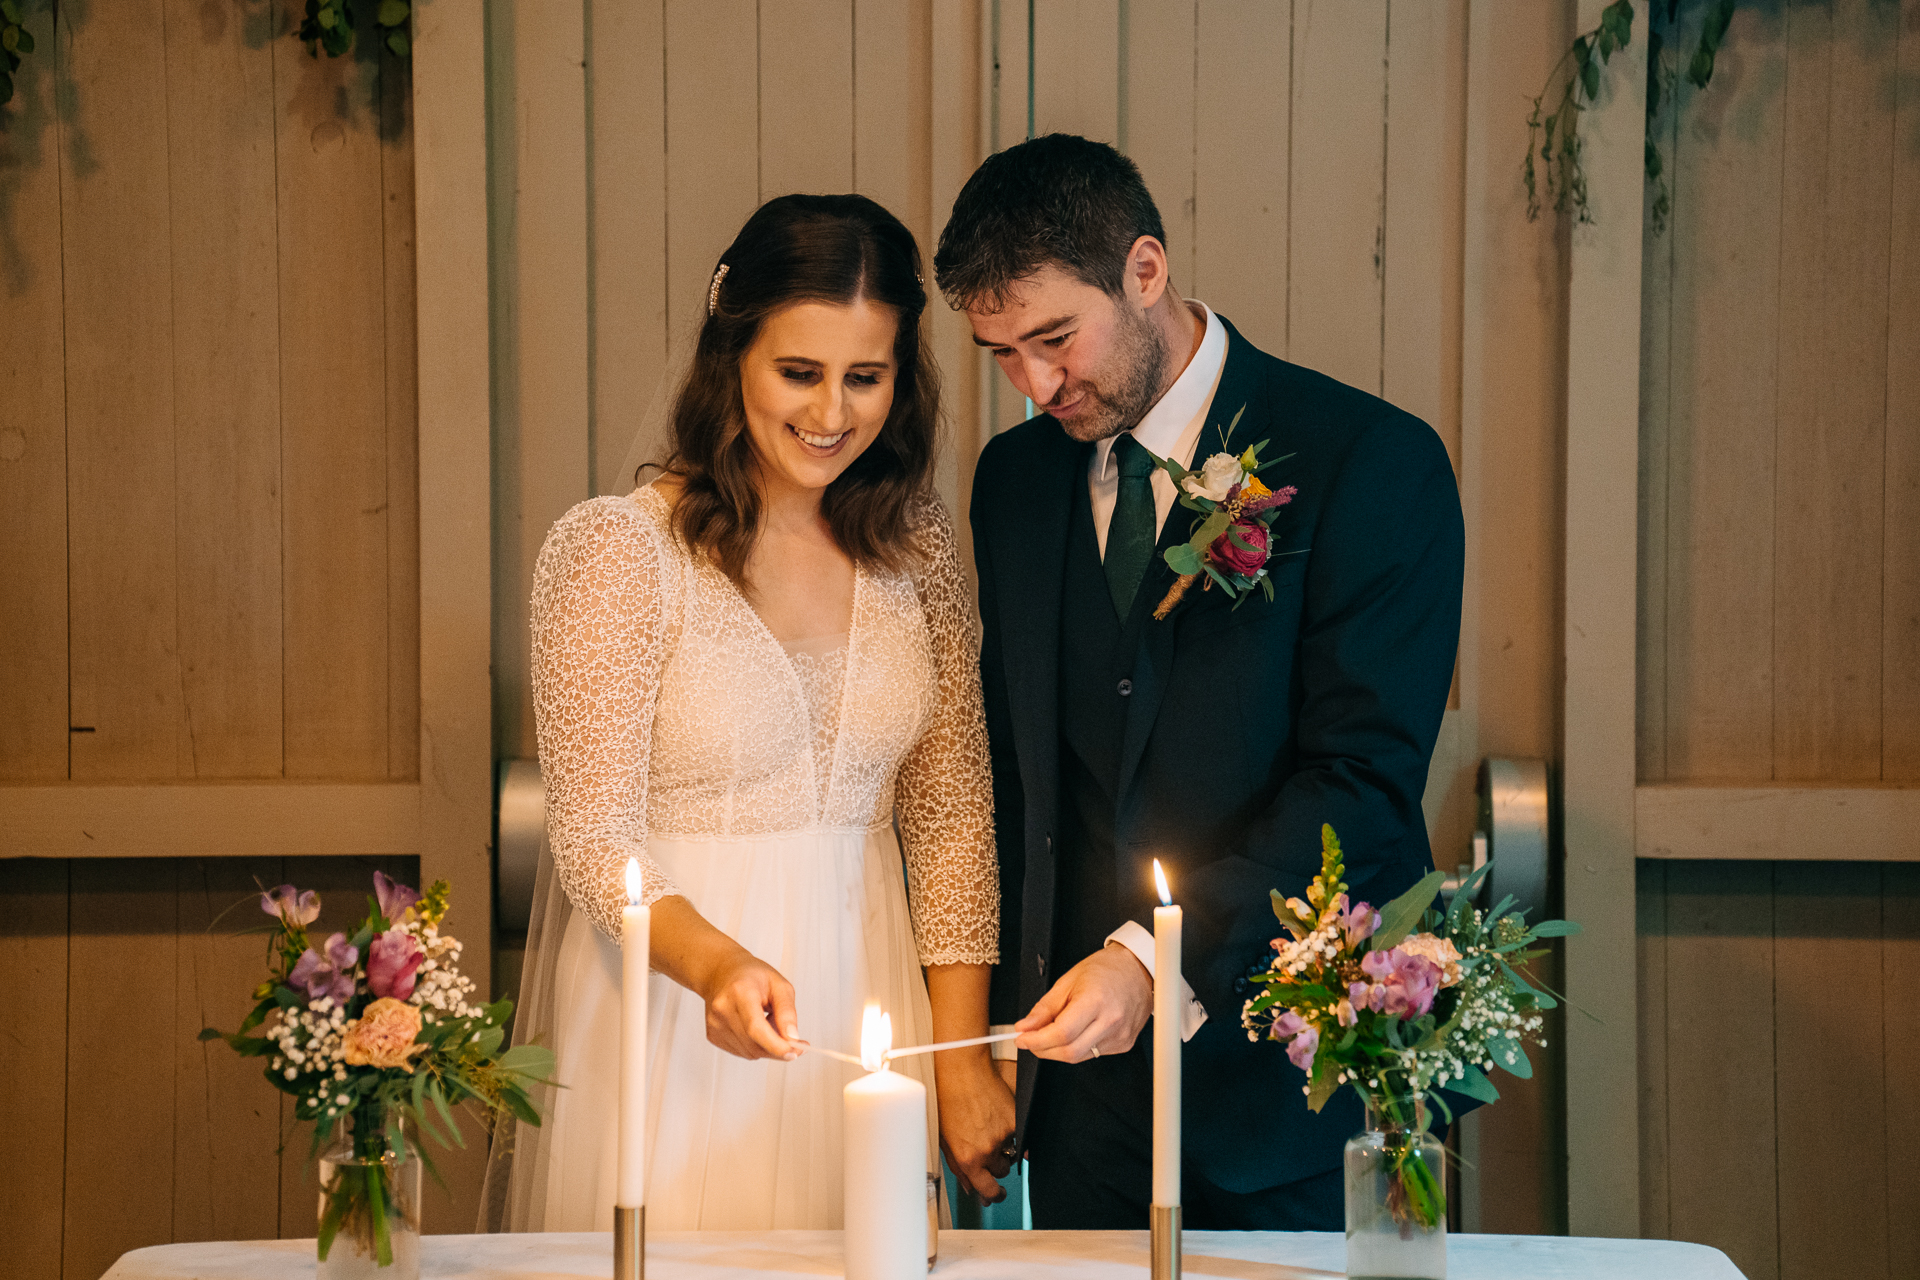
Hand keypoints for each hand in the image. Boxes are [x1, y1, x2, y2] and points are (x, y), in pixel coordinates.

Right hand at [695, 948, 800, 1060]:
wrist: (722, 973)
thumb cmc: (752, 976)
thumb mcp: (779, 985)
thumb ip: (787, 1012)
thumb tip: (793, 1038)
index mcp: (740, 991)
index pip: (755, 1027)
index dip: (775, 1045)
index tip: (794, 1051)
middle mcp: (723, 1009)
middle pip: (754, 1044)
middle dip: (778, 1048)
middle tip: (794, 1041)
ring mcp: (715, 1024)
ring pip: (749, 1052)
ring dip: (766, 1046)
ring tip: (768, 1023)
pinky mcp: (712, 1035)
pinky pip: (741, 1052)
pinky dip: (755, 1046)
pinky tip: (755, 1029)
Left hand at [934, 1050, 1016, 1203]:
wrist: (962, 1071)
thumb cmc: (948, 1100)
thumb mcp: (945, 1139)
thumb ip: (958, 1166)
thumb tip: (969, 1186)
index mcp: (967, 1158)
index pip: (987, 1190)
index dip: (993, 1195)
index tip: (997, 1194)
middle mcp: (986, 1150)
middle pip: (1001, 1171)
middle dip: (996, 1163)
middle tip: (988, 1146)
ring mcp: (1002, 1136)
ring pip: (1011, 1152)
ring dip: (1005, 1145)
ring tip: (989, 1125)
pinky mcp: (1015, 1120)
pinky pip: (1020, 1134)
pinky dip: (1012, 1128)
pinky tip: (998, 1114)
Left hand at [1014, 942, 1151, 1062]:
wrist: (1137, 970)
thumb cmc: (1105, 970)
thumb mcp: (1067, 981)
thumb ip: (1044, 1008)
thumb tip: (1025, 1027)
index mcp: (1095, 1001)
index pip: (1061, 1033)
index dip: (1036, 1040)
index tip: (1021, 1038)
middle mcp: (1110, 1021)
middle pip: (1069, 1051)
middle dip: (1043, 1049)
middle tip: (1031, 1039)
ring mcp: (1120, 1036)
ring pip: (1079, 1056)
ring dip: (1058, 1049)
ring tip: (1053, 1032)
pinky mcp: (1124, 1044)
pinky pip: (1092, 1054)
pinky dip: (1076, 1047)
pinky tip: (1077, 1032)